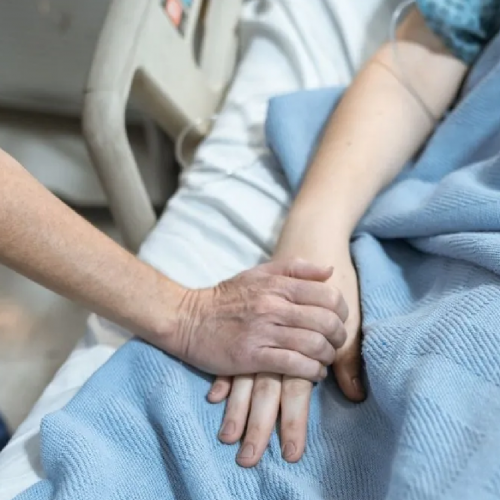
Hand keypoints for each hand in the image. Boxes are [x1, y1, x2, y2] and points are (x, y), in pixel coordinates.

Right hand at [171, 259, 348, 380]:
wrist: (188, 319)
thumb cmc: (227, 297)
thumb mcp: (258, 273)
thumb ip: (294, 268)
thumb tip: (329, 270)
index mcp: (277, 285)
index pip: (327, 296)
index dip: (342, 311)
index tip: (339, 320)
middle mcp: (273, 306)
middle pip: (325, 322)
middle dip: (338, 336)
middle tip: (335, 343)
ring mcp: (262, 332)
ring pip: (313, 345)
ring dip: (327, 356)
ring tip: (325, 359)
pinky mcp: (251, 356)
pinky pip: (293, 365)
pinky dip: (311, 371)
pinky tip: (313, 372)